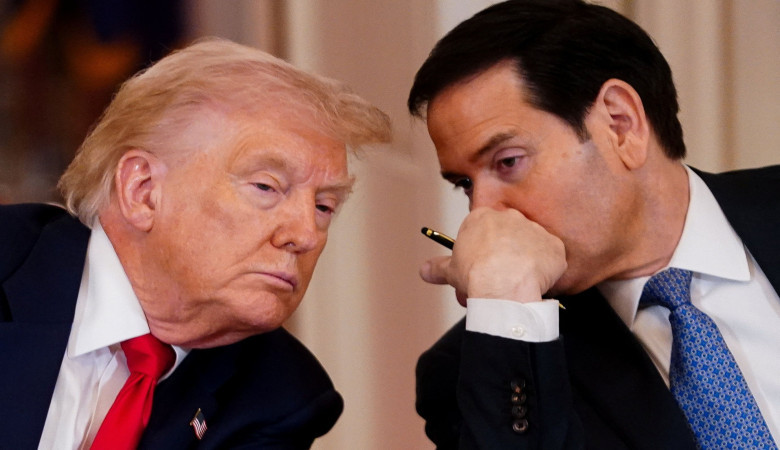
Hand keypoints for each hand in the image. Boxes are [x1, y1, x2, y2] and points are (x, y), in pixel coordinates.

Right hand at [420, 207, 566, 305]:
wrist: (504, 287)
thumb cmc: (476, 275)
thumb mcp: (451, 271)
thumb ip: (438, 268)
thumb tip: (424, 270)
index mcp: (483, 218)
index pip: (483, 232)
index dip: (480, 254)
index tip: (479, 270)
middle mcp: (510, 217)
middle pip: (507, 238)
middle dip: (502, 258)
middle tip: (495, 283)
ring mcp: (535, 230)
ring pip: (530, 248)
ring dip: (524, 265)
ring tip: (514, 286)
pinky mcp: (554, 246)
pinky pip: (551, 259)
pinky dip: (545, 273)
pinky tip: (533, 285)